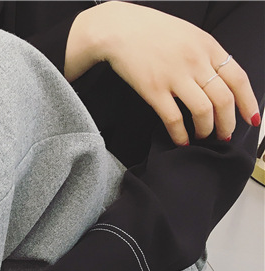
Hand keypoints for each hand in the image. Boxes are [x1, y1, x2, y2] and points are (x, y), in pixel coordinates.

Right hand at [66, 2, 260, 144]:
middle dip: (227, 123)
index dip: (248, 102)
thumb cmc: (152, 32)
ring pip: (203, 111)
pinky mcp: (153, 90)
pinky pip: (174, 119)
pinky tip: (182, 140)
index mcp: (208, 46)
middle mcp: (196, 62)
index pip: (238, 79)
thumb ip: (205, 56)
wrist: (121, 29)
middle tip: (224, 134)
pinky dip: (181, 135)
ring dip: (206, 130)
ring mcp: (175, 77)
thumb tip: (217, 82)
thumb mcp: (189, 35)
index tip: (250, 119)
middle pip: (224, 99)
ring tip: (202, 136)